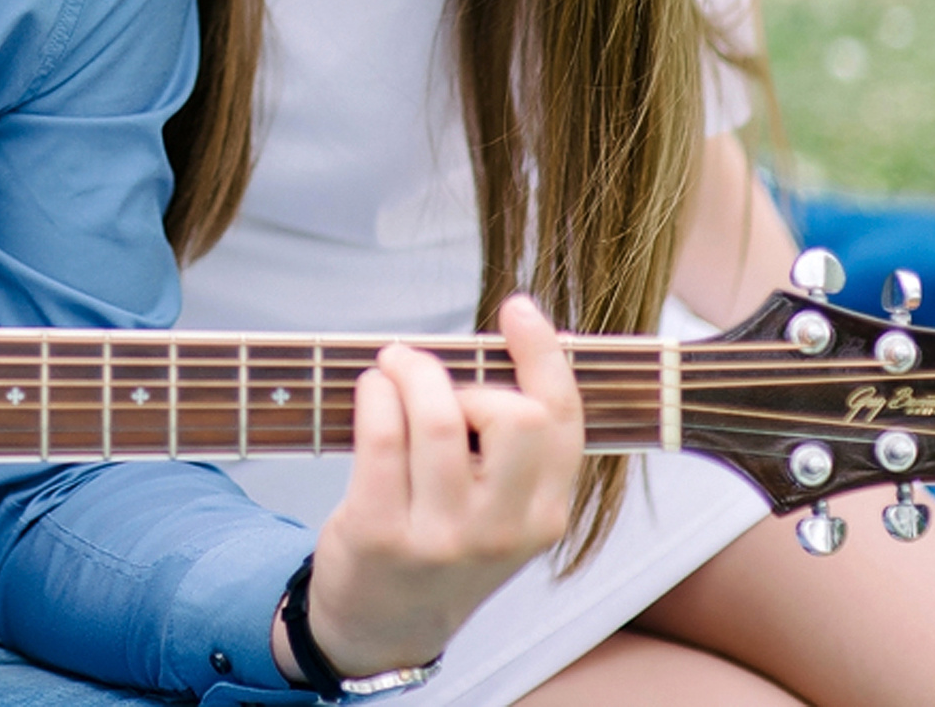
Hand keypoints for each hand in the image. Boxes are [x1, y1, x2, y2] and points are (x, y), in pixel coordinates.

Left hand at [282, 295, 585, 683]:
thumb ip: (516, 441)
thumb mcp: (502, 507)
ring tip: (390, 369)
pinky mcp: (381, 533)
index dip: (544, 355)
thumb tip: (525, 338)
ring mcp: (442, 537)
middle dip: (465, 378)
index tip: (518, 309)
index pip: (563, 421)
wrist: (386, 624)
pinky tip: (371, 390)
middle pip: (512, 415)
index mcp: (547, 516)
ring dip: (409, 372)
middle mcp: (502, 531)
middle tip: (432, 379)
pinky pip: (382, 436)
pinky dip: (374, 393)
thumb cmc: (443, 541)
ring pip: (439, 416)